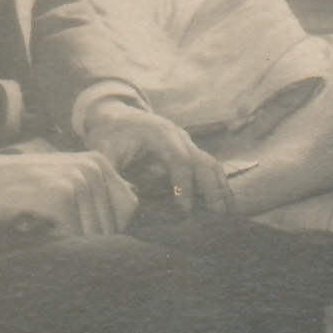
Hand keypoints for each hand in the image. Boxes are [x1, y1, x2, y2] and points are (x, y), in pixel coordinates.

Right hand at [0, 149, 138, 237]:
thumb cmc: (24, 189)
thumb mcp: (66, 181)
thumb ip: (96, 195)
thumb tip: (129, 222)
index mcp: (98, 162)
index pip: (129, 208)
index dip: (111, 227)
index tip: (83, 231)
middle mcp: (92, 167)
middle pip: (113, 225)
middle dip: (88, 238)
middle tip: (57, 230)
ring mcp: (77, 180)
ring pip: (94, 235)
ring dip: (70, 242)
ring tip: (47, 226)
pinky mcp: (61, 196)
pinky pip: (75, 238)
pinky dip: (57, 242)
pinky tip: (39, 227)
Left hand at [80, 99, 232, 213]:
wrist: (115, 116)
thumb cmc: (109, 135)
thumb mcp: (104, 152)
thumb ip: (111, 174)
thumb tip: (118, 203)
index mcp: (157, 133)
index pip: (178, 158)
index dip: (183, 183)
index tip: (184, 209)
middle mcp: (177, 135)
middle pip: (202, 160)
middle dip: (212, 188)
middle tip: (217, 216)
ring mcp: (186, 142)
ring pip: (211, 163)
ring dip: (221, 187)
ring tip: (228, 213)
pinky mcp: (188, 151)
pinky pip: (208, 167)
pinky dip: (217, 185)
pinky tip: (224, 205)